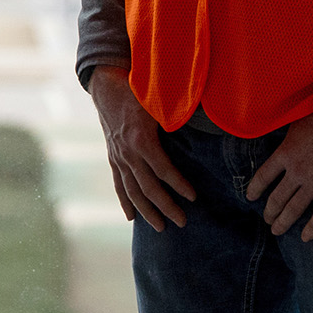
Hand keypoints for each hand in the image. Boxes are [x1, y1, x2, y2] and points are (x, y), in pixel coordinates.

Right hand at [88, 66, 193, 228]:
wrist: (105, 85)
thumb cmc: (137, 89)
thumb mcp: (157, 99)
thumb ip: (175, 113)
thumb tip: (206, 118)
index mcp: (141, 138)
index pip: (163, 169)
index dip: (179, 184)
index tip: (194, 198)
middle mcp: (128, 152)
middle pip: (148, 187)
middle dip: (166, 206)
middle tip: (182, 222)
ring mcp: (118, 157)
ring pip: (132, 191)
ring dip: (146, 211)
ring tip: (161, 227)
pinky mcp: (113, 158)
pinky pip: (118, 185)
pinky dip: (125, 202)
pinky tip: (131, 218)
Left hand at [244, 98, 312, 240]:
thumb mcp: (297, 122)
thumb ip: (288, 139)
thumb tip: (282, 143)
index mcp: (285, 154)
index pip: (263, 177)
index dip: (255, 189)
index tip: (250, 198)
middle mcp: (296, 172)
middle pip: (276, 198)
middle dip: (269, 212)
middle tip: (267, 220)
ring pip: (294, 209)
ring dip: (283, 222)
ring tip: (277, 230)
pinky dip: (312, 229)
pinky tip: (305, 238)